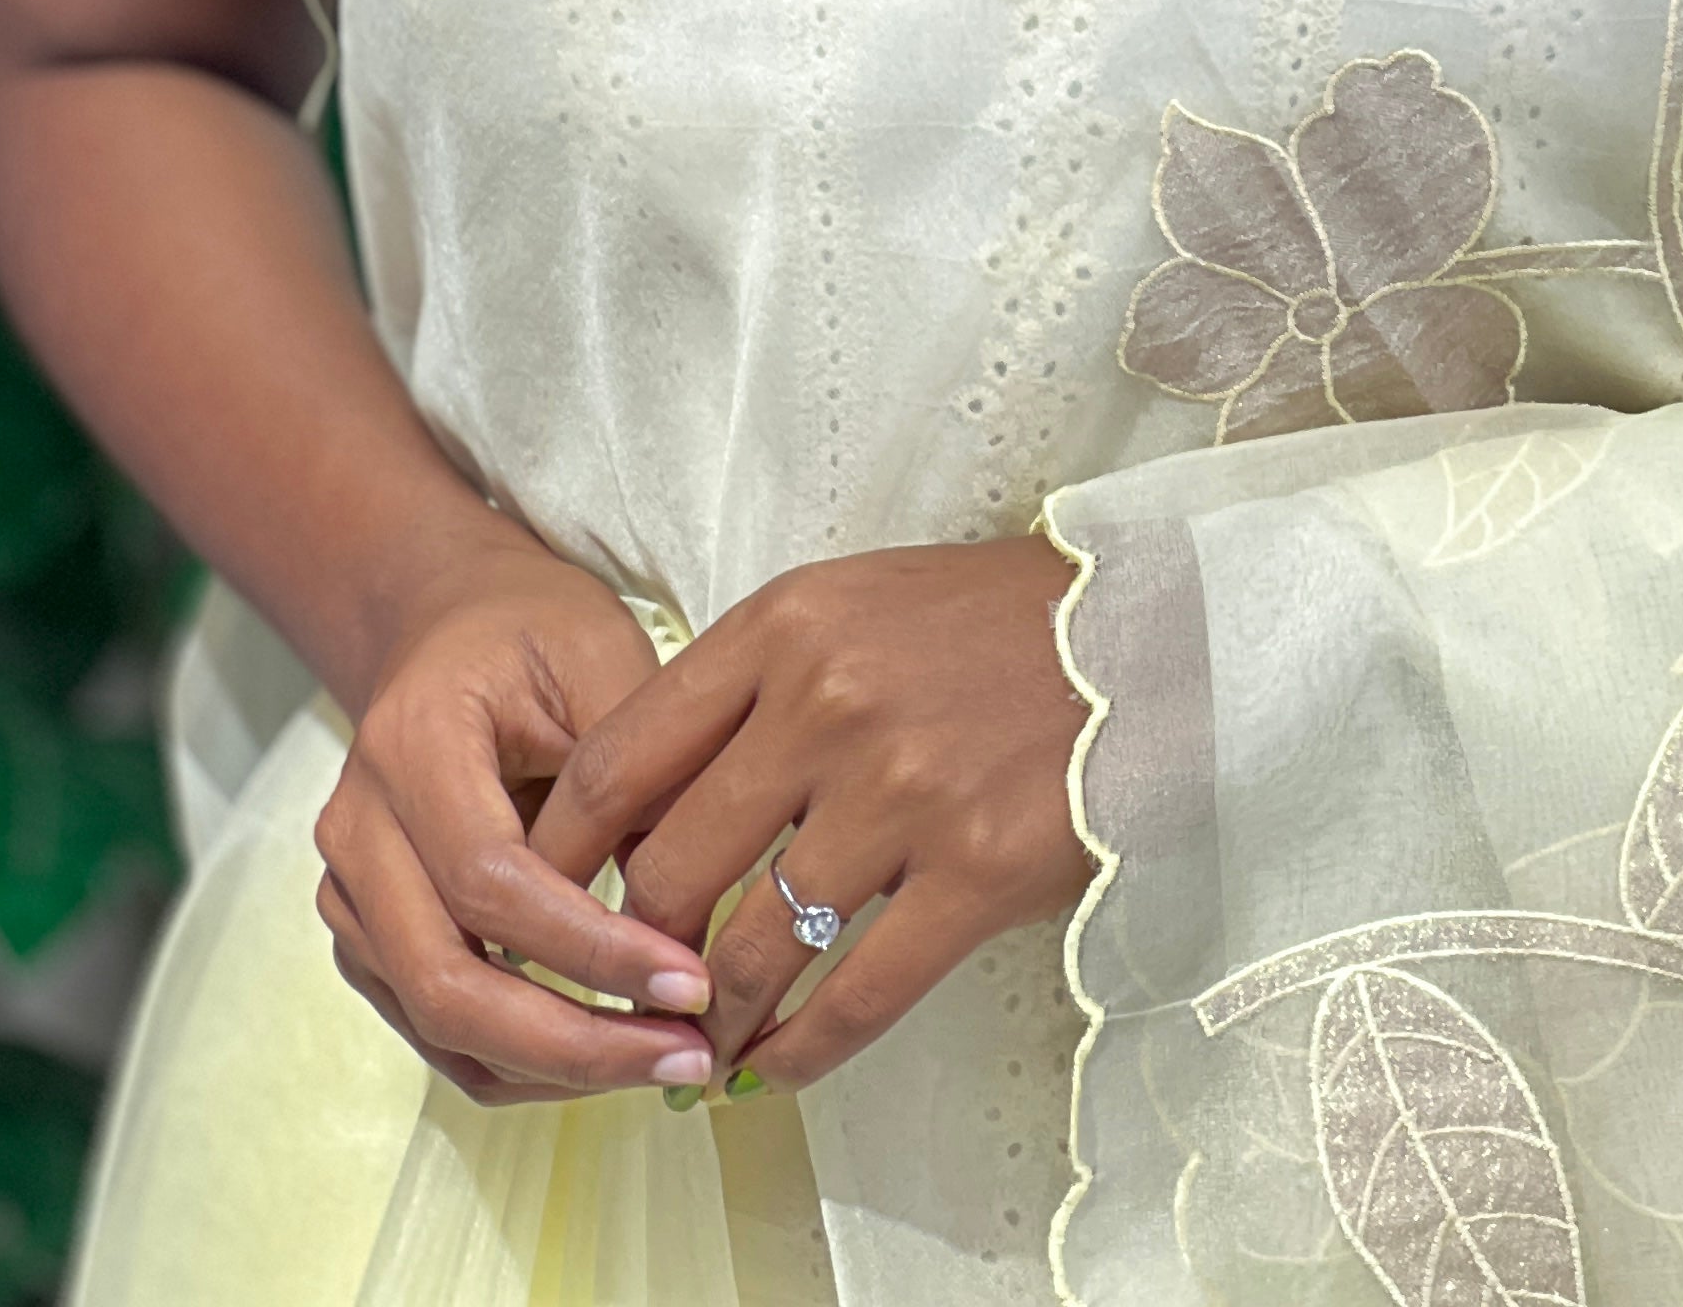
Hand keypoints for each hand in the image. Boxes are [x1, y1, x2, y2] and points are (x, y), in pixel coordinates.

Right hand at [313, 535, 721, 1104]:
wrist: (447, 628)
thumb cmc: (534, 632)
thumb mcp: (601, 659)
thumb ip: (636, 773)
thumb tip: (693, 911)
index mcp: (408, 748)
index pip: (490, 883)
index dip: (591, 948)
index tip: (694, 980)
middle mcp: (357, 833)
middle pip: (447, 982)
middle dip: (575, 1041)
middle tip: (691, 1054)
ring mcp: (351, 896)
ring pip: (440, 1026)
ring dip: (557, 1066)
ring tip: (669, 1058)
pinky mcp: (371, 939)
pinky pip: (438, 1032)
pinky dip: (525, 1061)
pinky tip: (614, 1053)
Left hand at [526, 534, 1089, 1090]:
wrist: (1139, 629)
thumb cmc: (976, 627)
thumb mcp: (843, 613)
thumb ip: (742, 698)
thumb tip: (637, 825)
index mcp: (784, 627)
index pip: (620, 758)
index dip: (562, 855)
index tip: (543, 908)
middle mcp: (829, 704)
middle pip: (671, 868)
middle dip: (631, 958)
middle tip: (626, 1002)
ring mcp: (904, 790)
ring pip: (757, 948)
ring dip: (716, 1022)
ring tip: (703, 1051)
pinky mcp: (977, 868)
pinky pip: (857, 995)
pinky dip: (800, 1052)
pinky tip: (777, 1068)